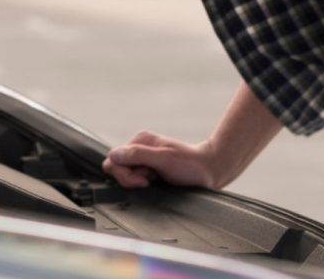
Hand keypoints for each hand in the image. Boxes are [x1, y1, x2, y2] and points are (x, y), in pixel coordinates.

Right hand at [102, 130, 223, 188]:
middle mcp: (139, 147)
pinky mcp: (147, 168)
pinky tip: (156, 182)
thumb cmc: (191, 165)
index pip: (113, 159)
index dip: (125, 174)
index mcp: (140, 140)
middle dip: (131, 178)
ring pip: (124, 175)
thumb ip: (138, 155)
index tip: (145, 180)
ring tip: (157, 179)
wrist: (210, 171)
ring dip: (138, 181)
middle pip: (116, 167)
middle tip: (151, 180)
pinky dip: (142, 183)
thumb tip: (114, 155)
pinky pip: (133, 178)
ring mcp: (143, 158)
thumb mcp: (165, 160)